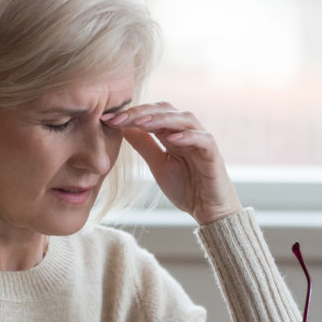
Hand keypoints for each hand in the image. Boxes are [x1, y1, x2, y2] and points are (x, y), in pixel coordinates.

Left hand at [102, 102, 241, 224]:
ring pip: (185, 119)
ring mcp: (202, 141)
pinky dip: (189, 136)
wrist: (208, 211)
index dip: (131, 114)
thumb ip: (144, 145)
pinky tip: (172, 138)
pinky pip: (204, 140)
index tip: (107, 119)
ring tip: (141, 122)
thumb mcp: (158, 165)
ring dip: (162, 119)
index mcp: (173, 133)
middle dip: (142, 112)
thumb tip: (123, 128)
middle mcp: (188, 132)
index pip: (152, 114)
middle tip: (119, 118)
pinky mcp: (214, 155)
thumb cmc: (187, 187)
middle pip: (166, 110)